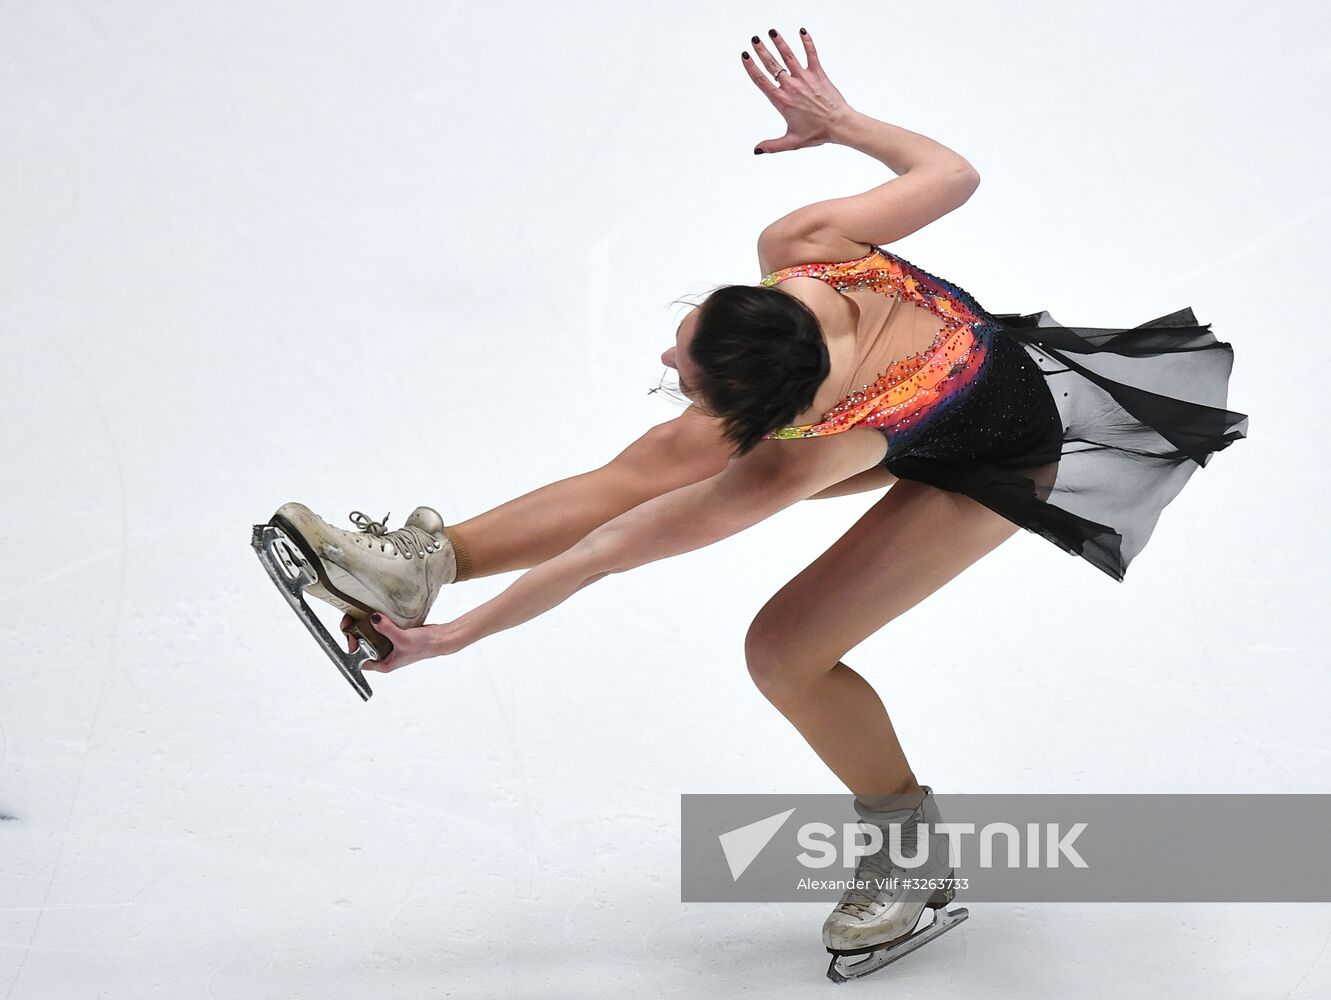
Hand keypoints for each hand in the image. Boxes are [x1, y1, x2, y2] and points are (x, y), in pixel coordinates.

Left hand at [339, 612, 463, 672]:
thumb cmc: (424, 646)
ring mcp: (388, 645)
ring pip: (369, 636)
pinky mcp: (392, 635)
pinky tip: (372, 613)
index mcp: (383, 664)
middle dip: (354, 633)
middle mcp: (383, 656)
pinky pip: (379, 629)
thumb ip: (387, 628)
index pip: (359, 660)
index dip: (352, 648)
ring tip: (359, 613)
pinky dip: (374, 621)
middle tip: (352, 619)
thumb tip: (372, 618)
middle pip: (361, 645)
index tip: (351, 634)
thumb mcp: (403, 638)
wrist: (440, 638)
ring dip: (363, 625)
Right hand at [743, 27, 852, 154]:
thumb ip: (772, 145)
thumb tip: (756, 150)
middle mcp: (791, 87)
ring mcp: (805, 78)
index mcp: (782, 101)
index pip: (761, 81)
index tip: (745, 57)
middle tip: (754, 40)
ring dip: (780, 42)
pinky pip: (811, 54)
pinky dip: (807, 42)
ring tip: (772, 32)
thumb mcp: (792, 142)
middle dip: (762, 51)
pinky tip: (802, 31)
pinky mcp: (818, 74)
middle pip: (772, 65)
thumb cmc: (816, 133)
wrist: (839, 124)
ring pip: (789, 56)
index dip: (751, 67)